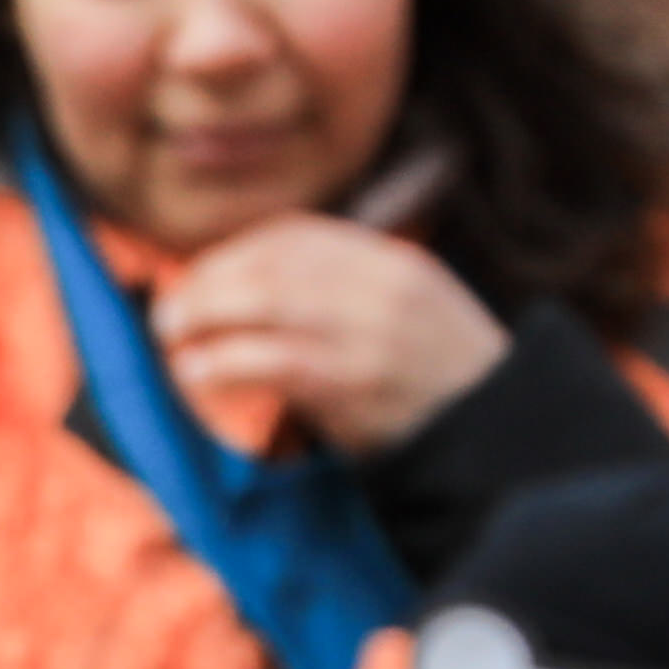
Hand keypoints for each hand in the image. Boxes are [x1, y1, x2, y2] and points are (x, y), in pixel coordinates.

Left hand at [147, 210, 510, 454]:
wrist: (499, 431)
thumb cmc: (438, 379)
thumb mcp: (410, 309)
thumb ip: (347, 291)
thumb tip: (249, 291)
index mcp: (394, 261)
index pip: (298, 237)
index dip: (237, 254)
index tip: (201, 277)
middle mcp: (383, 285)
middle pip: (273, 267)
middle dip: (208, 286)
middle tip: (169, 314)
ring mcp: (372, 333)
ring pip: (267, 305)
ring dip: (205, 321)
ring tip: (175, 344)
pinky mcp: (357, 384)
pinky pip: (274, 361)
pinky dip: (225, 364)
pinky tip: (198, 375)